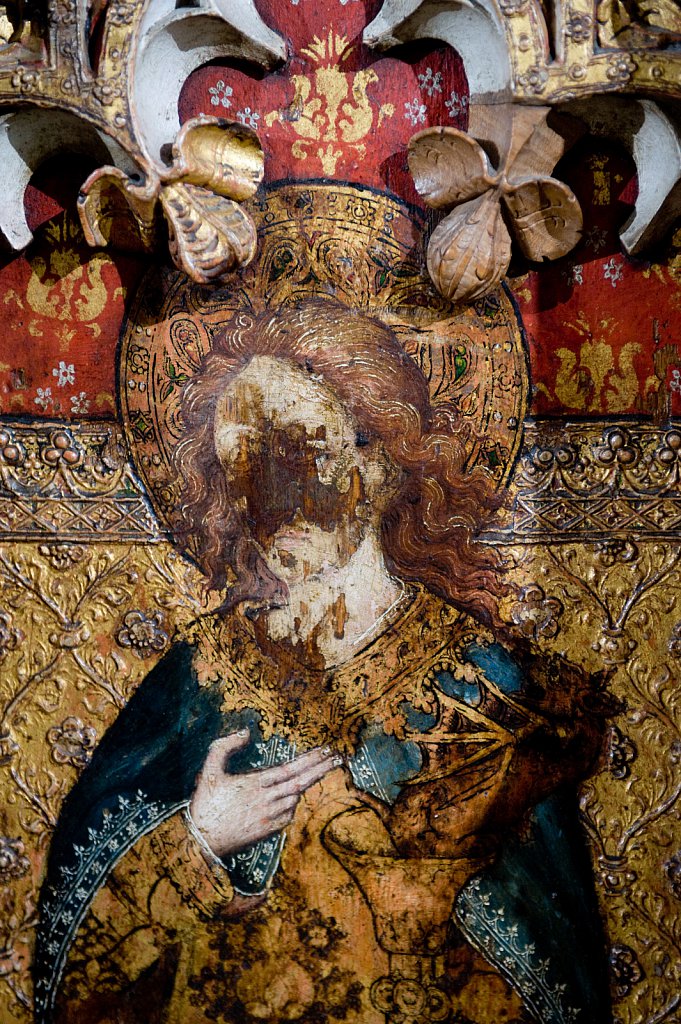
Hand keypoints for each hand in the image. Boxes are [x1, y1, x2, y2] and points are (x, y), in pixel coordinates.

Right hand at [189, 731, 340, 858]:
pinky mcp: (267, 831)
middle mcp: (266, 800)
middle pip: (300, 782)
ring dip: (307, 785)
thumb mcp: (208, 770)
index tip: (326, 750)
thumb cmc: (205, 805)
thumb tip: (245, 732)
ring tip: (318, 771)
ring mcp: (268, 817)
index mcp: (255, 784)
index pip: (290, 769)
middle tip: (337, 758)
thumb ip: (224, 746)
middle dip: (321, 769)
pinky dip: (294, 804)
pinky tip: (294, 797)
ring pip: (296, 799)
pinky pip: (288, 815)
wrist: (201, 842)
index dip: (311, 759)